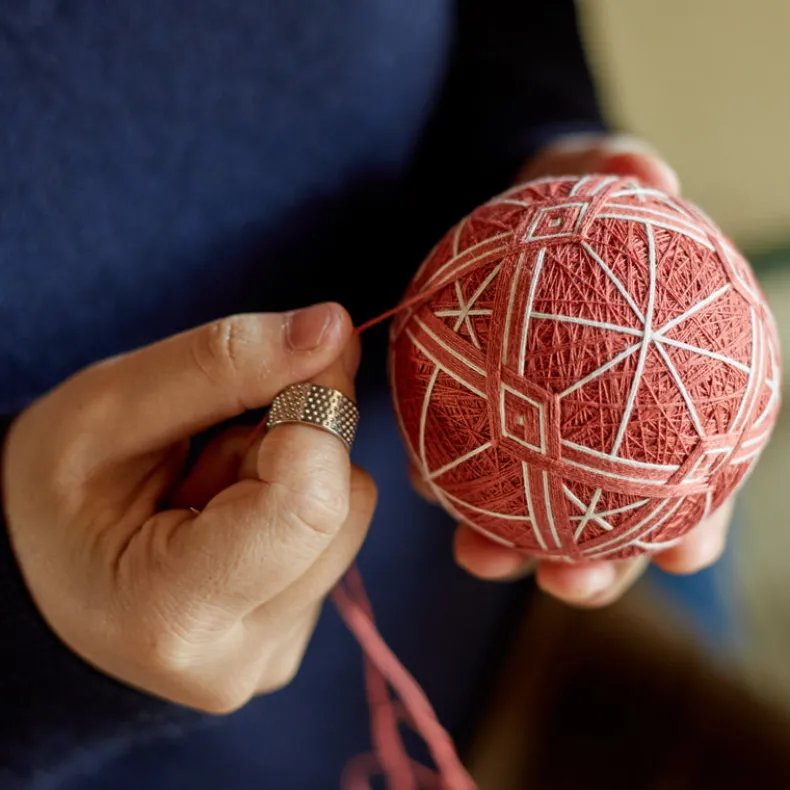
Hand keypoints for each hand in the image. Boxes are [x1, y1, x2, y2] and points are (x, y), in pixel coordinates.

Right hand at [2, 303, 375, 712]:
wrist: (35, 570)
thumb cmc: (52, 490)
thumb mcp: (109, 406)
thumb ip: (224, 362)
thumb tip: (333, 326)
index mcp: (173, 613)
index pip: (312, 500)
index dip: (315, 412)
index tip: (285, 367)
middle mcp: (238, 660)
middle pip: (344, 506)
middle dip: (298, 444)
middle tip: (213, 445)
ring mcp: (271, 660)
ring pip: (349, 518)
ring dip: (291, 476)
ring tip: (208, 490)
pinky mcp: (290, 644)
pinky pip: (334, 542)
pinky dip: (292, 509)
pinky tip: (225, 521)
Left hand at [412, 133, 732, 606]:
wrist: (512, 212)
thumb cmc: (570, 201)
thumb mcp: (592, 174)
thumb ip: (619, 173)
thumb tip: (648, 171)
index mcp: (657, 396)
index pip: (693, 476)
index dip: (695, 522)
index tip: (683, 553)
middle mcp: (601, 433)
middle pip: (612, 520)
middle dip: (595, 566)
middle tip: (568, 581)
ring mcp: (541, 437)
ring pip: (536, 514)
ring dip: (512, 549)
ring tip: (479, 555)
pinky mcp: (485, 425)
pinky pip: (467, 464)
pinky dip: (449, 482)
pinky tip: (422, 485)